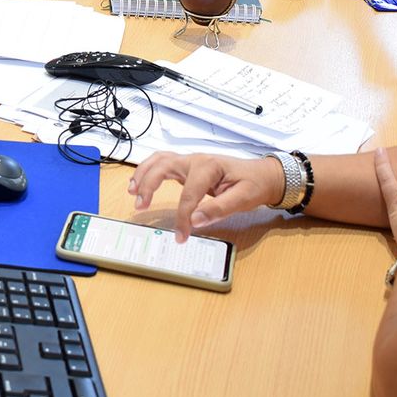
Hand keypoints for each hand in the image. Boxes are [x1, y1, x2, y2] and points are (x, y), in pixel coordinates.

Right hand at [128, 150, 284, 240]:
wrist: (263, 174)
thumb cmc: (255, 184)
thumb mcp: (243, 199)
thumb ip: (219, 209)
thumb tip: (196, 220)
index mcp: (209, 167)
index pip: (189, 195)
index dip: (183, 217)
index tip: (181, 236)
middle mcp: (196, 160)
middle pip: (164, 166)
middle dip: (149, 185)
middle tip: (141, 206)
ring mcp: (191, 161)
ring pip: (159, 160)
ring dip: (143, 174)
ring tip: (132, 192)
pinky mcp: (188, 167)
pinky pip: (162, 163)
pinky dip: (148, 171)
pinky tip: (140, 183)